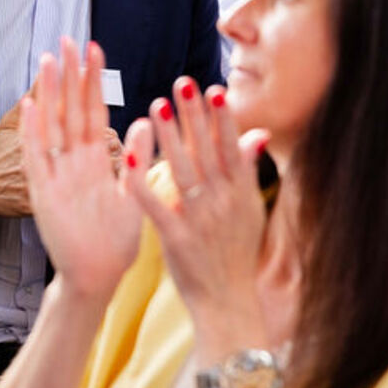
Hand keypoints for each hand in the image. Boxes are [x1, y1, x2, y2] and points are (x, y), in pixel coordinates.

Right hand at [21, 38, 140, 301]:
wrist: (95, 278)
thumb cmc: (114, 241)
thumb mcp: (133, 195)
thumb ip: (139, 158)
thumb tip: (149, 119)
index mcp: (98, 160)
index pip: (95, 111)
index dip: (93, 80)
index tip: (93, 49)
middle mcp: (76, 162)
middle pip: (72, 109)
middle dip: (70, 75)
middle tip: (68, 40)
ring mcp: (58, 176)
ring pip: (53, 126)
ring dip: (51, 94)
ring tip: (50, 61)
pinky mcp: (44, 194)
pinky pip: (38, 158)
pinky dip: (33, 132)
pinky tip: (32, 105)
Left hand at [125, 78, 269, 325]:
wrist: (228, 303)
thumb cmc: (237, 254)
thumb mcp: (251, 211)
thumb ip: (248, 172)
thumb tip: (257, 134)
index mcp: (240, 194)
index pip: (231, 148)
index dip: (223, 118)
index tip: (214, 89)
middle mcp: (222, 202)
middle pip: (207, 151)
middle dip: (194, 116)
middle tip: (182, 83)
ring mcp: (199, 219)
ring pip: (182, 171)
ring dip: (169, 138)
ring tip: (157, 106)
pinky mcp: (175, 237)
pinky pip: (155, 205)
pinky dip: (142, 181)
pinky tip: (129, 157)